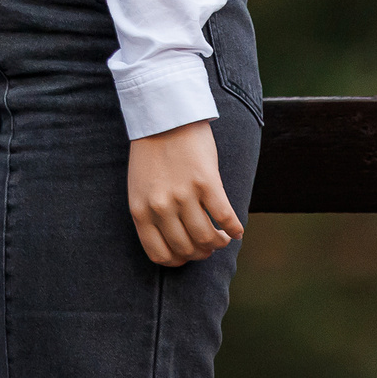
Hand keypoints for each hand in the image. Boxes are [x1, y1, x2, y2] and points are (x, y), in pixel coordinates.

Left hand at [128, 120, 242, 266]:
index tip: (188, 254)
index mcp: (140, 210)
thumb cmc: (152, 153)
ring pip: (207, 238)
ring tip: (223, 237)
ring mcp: (183, 195)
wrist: (165, 116)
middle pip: (186, 249)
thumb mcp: (140, 187)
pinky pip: (224, 217)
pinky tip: (236, 230)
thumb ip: (152, 215)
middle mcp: (160, 206)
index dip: (178, 261)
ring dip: (219, 243)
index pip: (160, 255)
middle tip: (209, 245)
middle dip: (201, 253)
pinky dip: (234, 229)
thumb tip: (176, 245)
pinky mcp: (206, 182)